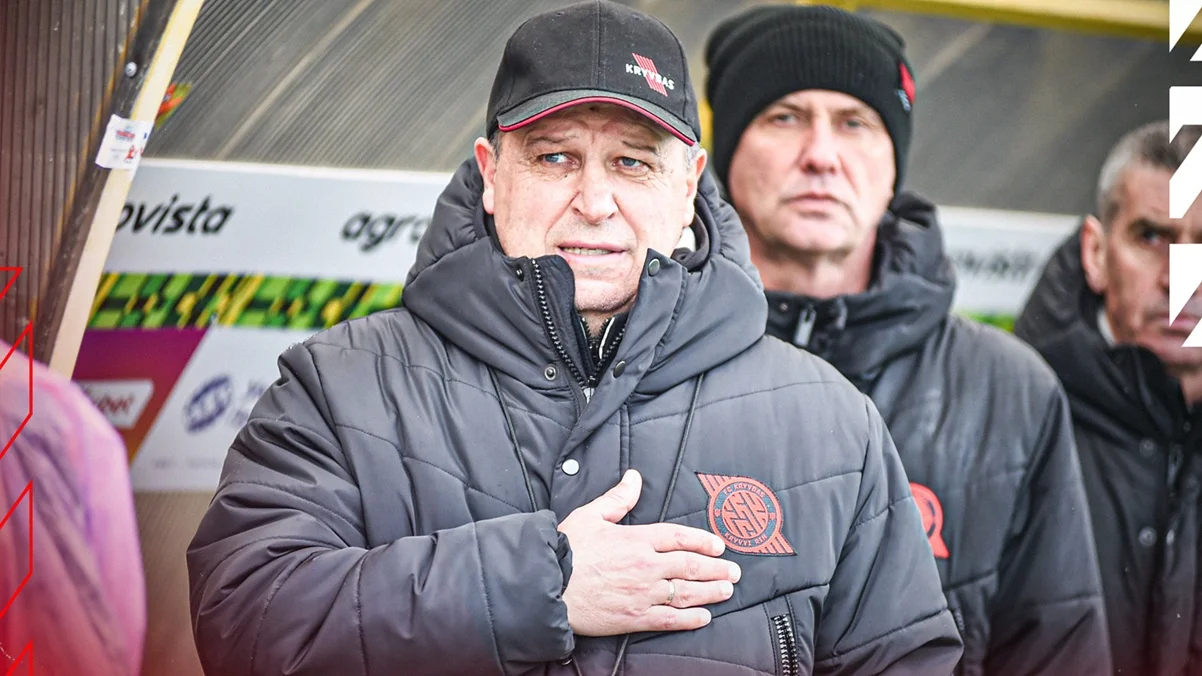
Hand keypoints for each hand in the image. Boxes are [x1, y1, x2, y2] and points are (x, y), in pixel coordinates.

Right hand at [557, 469, 741, 636]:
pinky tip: (704, 617)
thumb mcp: (591, 515)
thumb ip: (617, 498)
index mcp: (637, 539)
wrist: (547, 585)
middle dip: (716, 569)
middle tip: (734, 571)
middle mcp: (645, 566)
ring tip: (726, 590)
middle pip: (690, 565)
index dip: (703, 541)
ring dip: (710, 591)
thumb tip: (633, 478)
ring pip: (686, 592)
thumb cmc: (566, 550)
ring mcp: (642, 593)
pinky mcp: (634, 617)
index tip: (719, 546)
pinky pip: (670, 619)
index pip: (679, 537)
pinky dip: (690, 619)